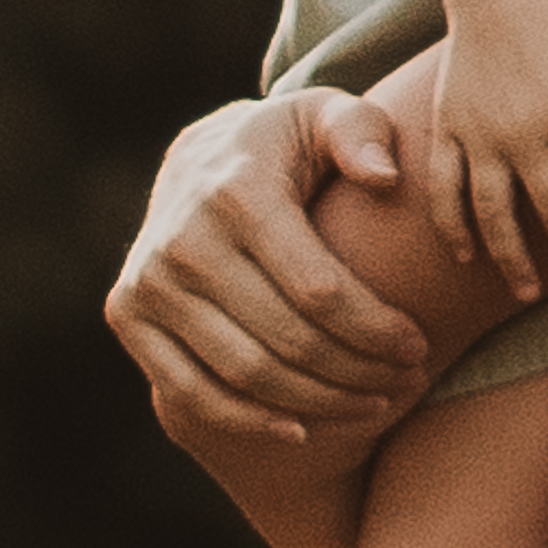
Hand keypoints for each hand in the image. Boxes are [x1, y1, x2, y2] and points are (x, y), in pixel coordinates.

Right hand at [108, 90, 436, 448]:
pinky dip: (249, 421)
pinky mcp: (127, 314)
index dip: (376, 329)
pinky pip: (192, 391)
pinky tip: (302, 429)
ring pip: (246, 374)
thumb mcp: (326, 117)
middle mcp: (182, 240)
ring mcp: (147, 281)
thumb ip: (363, 133)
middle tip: (406, 379)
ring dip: (319, 401)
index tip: (420, 346)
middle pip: (287, 340)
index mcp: (237, 192)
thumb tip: (383, 177)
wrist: (199, 159)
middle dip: (358, 371)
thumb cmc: (288, 147)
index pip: (319, 289)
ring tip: (373, 401)